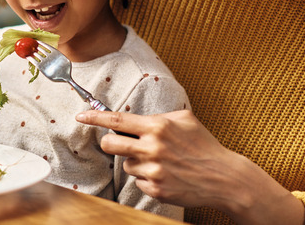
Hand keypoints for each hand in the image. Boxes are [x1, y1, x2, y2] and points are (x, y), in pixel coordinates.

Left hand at [75, 110, 304, 224]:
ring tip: (161, 162)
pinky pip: (138, 181)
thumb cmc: (204, 145)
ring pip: (126, 165)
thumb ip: (159, 116)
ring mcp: (153, 170)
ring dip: (136, 162)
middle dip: (110, 144)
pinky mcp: (156, 189)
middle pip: (109, 145)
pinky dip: (148, 178)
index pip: (116, 120)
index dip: (94, 117)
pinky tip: (166, 175)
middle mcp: (152, 148)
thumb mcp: (185, 120)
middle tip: (121, 145)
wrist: (224, 178)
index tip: (80, 115)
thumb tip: (136, 116)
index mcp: (157, 127)